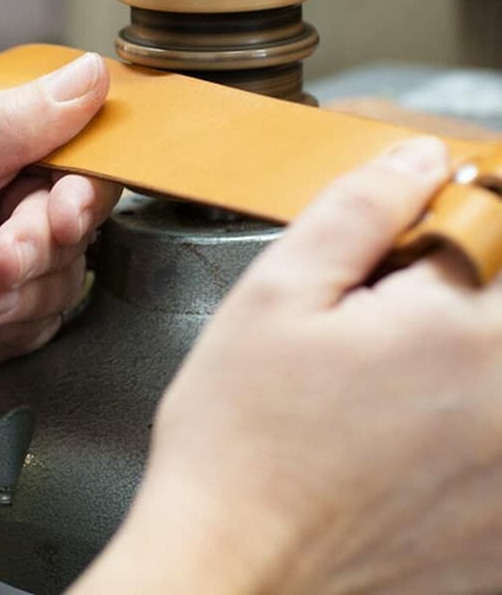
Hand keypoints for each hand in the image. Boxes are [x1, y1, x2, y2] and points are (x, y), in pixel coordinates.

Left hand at [0, 51, 120, 427]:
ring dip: (32, 276)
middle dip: (55, 228)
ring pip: (66, 265)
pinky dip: (16, 314)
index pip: (63, 139)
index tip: (72, 197)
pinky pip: (42, 316)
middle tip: (18, 242)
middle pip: (75, 206)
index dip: (83, 169)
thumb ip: (9, 129)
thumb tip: (89, 72)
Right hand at [75, 136, 501, 594]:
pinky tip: (408, 441)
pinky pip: (500, 443)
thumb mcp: (274, 296)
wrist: (237, 574)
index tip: (421, 230)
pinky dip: (472, 426)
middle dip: (462, 285)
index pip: (500, 225)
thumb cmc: (240, 442)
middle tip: (398, 311)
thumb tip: (417, 159)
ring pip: (501, 363)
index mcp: (458, 329)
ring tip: (394, 383)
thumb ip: (355, 211)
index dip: (459, 210)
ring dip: (466, 352)